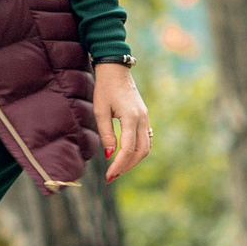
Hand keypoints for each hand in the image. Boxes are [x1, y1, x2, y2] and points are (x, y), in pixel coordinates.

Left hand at [96, 62, 152, 179]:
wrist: (115, 69)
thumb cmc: (104, 88)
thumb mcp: (100, 110)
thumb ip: (106, 133)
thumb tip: (109, 155)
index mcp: (131, 117)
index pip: (128, 149)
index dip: (119, 164)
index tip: (109, 175)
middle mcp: (142, 119)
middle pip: (141, 151)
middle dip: (127, 166)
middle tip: (112, 176)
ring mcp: (145, 117)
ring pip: (146, 146)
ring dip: (134, 160)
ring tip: (118, 168)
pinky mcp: (144, 116)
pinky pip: (145, 138)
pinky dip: (138, 150)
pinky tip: (126, 155)